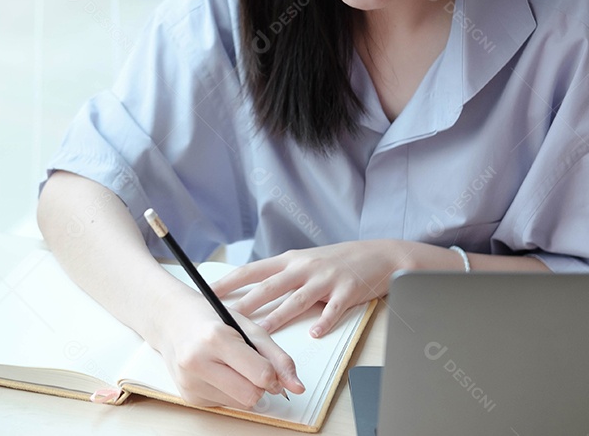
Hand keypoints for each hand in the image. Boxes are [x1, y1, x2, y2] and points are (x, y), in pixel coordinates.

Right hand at [146, 286, 305, 408]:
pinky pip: (225, 406)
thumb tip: (297, 386)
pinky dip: (229, 392)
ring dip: (244, 389)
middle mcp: (197, 362)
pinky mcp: (188, 396)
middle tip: (252, 367)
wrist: (170, 321)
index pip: (260, 374)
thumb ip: (276, 357)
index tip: (270, 368)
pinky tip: (218, 373)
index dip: (273, 374)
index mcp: (215, 338)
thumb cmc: (209, 318)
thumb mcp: (247, 327)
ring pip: (240, 405)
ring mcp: (189, 382)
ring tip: (230, 365)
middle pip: (251, 396)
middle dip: (259, 385)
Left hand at [212, 240, 428, 336]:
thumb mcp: (305, 261)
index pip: (253, 271)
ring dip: (278, 317)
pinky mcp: (347, 291)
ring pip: (297, 300)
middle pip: (270, 287)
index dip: (230, 281)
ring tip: (261, 332)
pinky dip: (324, 322)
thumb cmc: (337, 261)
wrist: (379, 254)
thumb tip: (250, 292)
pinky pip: (333, 309)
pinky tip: (315, 334)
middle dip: (246, 302)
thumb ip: (281, 275)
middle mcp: (304, 268)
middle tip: (225, 317)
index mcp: (290, 261)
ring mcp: (326, 279)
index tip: (209, 292)